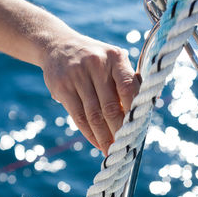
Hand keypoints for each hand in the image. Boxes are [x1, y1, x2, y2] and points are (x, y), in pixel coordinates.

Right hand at [42, 33, 140, 155]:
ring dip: (104, 137)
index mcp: (115, 57)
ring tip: (112, 151)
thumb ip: (125, 82)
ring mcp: (77, 75)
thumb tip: (139, 114)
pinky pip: (78, 116)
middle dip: (119, 131)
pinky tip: (97, 143)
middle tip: (126, 148)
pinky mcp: (62, 86)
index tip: (139, 130)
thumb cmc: (94, 59)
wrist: (58, 45)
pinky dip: (89, 133)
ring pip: (93, 115)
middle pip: (110, 106)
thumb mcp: (111, 61)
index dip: (134, 113)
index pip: (129, 88)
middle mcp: (96, 64)